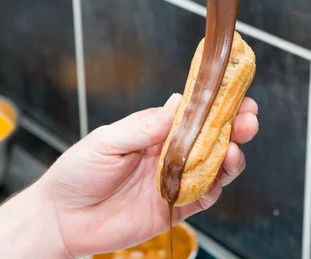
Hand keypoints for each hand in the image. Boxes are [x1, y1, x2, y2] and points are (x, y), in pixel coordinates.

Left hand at [37, 93, 258, 256]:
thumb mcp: (106, 140)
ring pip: (213, 166)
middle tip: (248, 117)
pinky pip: (203, 197)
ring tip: (237, 145)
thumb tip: (177, 104)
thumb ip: (143, 126)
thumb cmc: (77, 172)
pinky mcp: (174, 208)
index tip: (234, 92)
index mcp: (153, 132)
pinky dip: (216, 185)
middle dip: (233, 126)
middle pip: (210, 138)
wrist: (61, 218)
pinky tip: (223, 172)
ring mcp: (173, 181)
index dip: (214, 103)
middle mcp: (168, 154)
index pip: (191, 114)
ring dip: (230, 154)